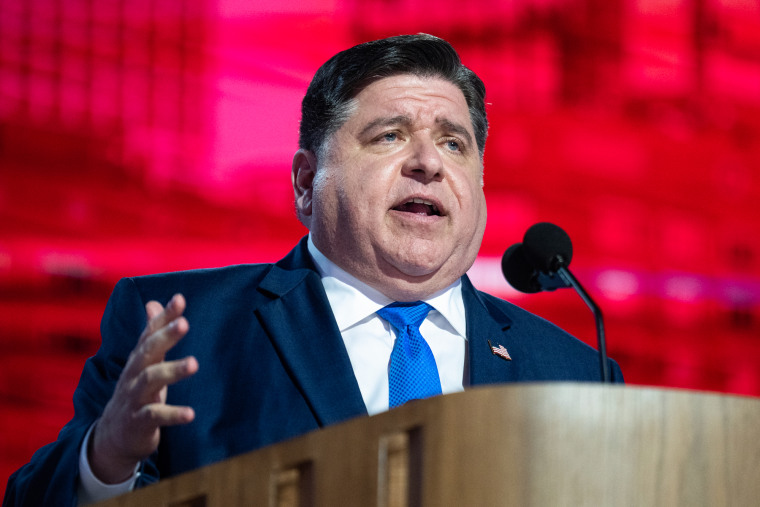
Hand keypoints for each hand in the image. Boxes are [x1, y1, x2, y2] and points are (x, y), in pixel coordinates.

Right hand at [89, 294, 198, 483]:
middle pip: (147, 351)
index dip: (164, 316)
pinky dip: (172, 414)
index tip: (179, 299)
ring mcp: (135, 398)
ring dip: (172, 371)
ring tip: (194, 364)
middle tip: (185, 323)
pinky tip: (191, 413)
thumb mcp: (144, 363)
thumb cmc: (136, 392)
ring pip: (150, 380)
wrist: (113, 437)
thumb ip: (152, 334)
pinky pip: (155, 416)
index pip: (150, 333)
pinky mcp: (139, 422)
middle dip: (165, 336)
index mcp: (138, 359)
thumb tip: (153, 302)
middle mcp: (134, 374)